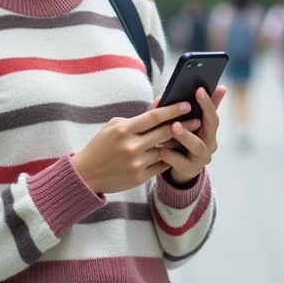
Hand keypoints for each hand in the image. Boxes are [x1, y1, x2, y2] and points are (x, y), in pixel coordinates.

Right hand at [72, 102, 202, 194]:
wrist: (86, 174)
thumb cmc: (101, 146)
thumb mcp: (114, 125)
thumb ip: (137, 117)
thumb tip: (159, 105)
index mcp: (123, 129)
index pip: (154, 116)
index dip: (172, 110)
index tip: (186, 105)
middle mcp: (131, 146)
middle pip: (164, 132)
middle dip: (184, 125)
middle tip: (197, 119)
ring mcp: (136, 163)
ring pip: (165, 150)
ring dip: (178, 143)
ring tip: (190, 136)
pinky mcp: (139, 177)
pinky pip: (161, 166)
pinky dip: (169, 158)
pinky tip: (177, 152)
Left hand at [155, 86, 225, 184]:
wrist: (179, 167)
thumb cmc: (183, 139)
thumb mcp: (188, 122)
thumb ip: (192, 106)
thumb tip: (197, 86)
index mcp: (210, 129)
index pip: (213, 114)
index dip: (208, 102)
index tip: (199, 89)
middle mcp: (210, 143)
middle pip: (210, 128)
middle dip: (202, 115)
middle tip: (187, 105)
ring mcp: (202, 158)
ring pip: (197, 147)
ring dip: (185, 136)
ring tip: (173, 127)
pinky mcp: (190, 170)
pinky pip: (181, 163)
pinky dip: (171, 156)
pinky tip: (161, 150)